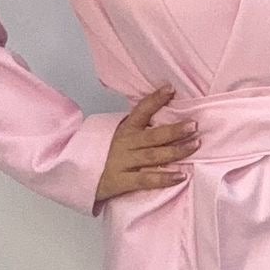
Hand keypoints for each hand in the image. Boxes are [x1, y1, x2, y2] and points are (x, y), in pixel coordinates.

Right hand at [94, 86, 197, 203]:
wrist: (74, 173)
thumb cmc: (102, 153)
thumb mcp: (116, 135)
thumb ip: (136, 128)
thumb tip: (161, 115)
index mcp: (124, 130)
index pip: (141, 111)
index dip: (155, 99)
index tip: (171, 89)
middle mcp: (125, 144)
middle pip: (154, 136)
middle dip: (175, 130)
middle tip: (194, 125)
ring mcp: (123, 162)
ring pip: (154, 156)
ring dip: (176, 151)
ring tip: (195, 144)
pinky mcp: (121, 181)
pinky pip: (146, 180)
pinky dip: (164, 178)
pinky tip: (181, 176)